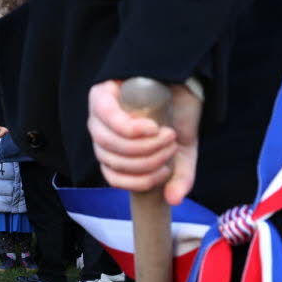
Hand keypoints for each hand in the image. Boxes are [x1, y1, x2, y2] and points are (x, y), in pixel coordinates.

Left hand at [86, 79, 200, 204]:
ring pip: (110, 143)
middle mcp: (100, 135)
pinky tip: (150, 128)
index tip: (163, 173)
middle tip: (171, 147)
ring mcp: (97, 115)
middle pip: (112, 161)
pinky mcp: (101, 95)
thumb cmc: (177, 115)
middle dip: (147, 161)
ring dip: (143, 146)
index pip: (112, 177)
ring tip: (167, 135)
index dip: (138, 181)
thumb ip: (179, 176)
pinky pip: (109, 119)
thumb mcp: (182, 150)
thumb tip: (172, 200)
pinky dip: (130, 129)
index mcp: (114, 153)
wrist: (184, 80)